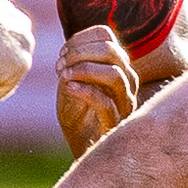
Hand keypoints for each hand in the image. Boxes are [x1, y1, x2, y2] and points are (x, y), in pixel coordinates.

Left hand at [55, 25, 138, 156]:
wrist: (82, 151)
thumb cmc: (77, 116)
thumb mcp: (72, 83)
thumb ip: (74, 64)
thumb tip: (70, 46)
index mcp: (118, 67)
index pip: (106, 36)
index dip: (81, 38)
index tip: (63, 53)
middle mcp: (127, 83)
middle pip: (112, 51)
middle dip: (80, 52)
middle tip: (60, 64)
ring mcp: (125, 104)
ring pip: (114, 74)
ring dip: (84, 70)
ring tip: (64, 75)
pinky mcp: (115, 125)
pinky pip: (105, 102)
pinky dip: (84, 90)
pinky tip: (69, 88)